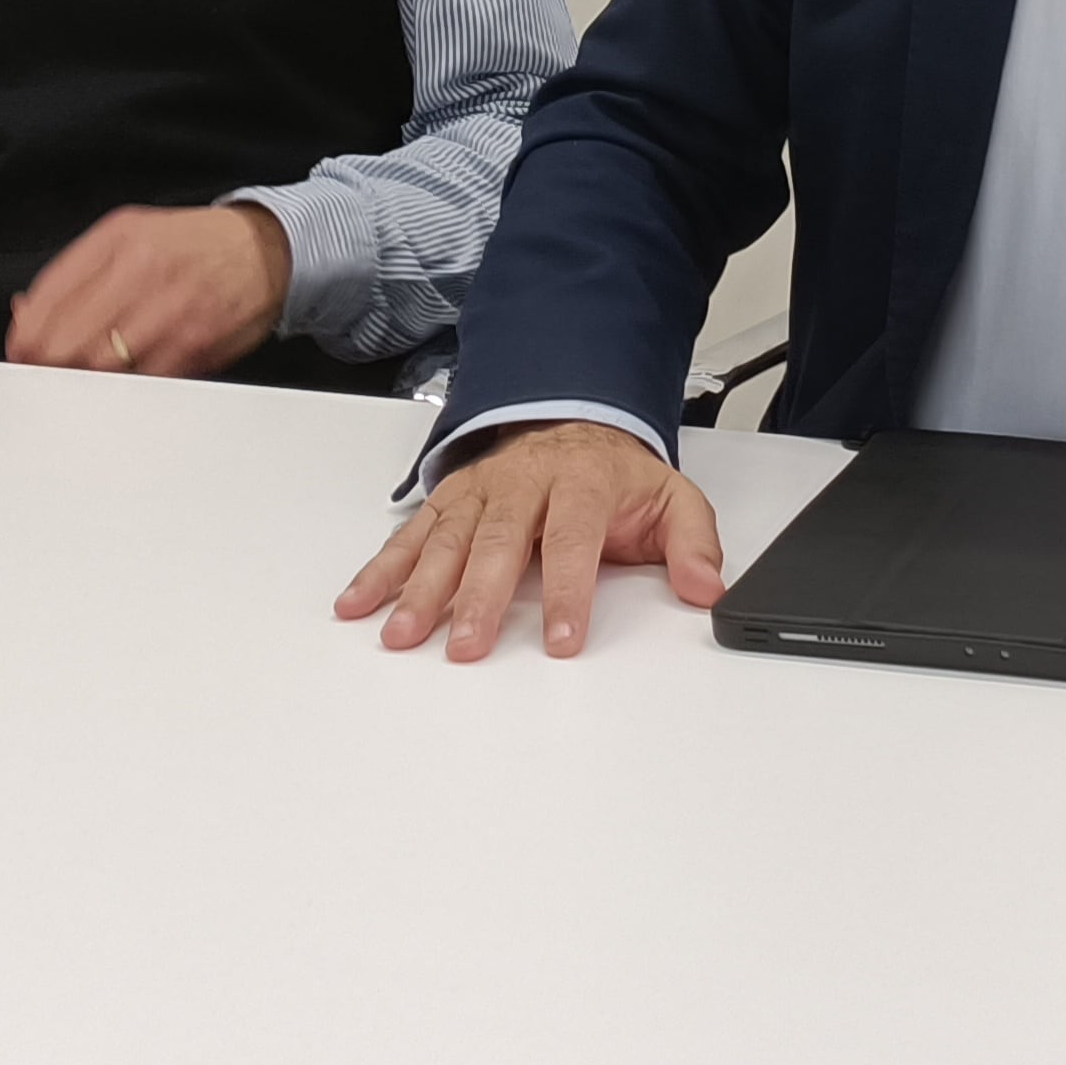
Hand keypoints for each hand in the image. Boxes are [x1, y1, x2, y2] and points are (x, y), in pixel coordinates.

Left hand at [4, 200, 291, 377]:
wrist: (265, 250)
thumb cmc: (191, 248)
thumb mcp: (129, 238)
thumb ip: (75, 275)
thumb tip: (24, 315)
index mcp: (117, 238)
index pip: (49, 298)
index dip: (26, 338)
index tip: (20, 355)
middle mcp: (143, 267)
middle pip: (68, 339)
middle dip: (49, 366)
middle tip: (45, 377)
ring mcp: (171, 306)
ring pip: (101, 367)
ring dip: (84, 382)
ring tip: (82, 383)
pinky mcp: (196, 342)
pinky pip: (142, 381)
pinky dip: (125, 390)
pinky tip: (122, 383)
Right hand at [336, 420, 724, 661]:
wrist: (574, 417)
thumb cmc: (616, 477)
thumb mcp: (670, 499)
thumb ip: (692, 543)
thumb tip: (708, 588)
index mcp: (581, 482)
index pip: (574, 538)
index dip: (567, 590)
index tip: (561, 641)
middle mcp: (524, 483)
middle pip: (499, 541)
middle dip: (480, 597)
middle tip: (466, 647)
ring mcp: (481, 490)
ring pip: (447, 538)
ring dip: (420, 588)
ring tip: (401, 635)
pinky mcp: (450, 499)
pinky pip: (411, 533)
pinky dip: (380, 568)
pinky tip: (357, 603)